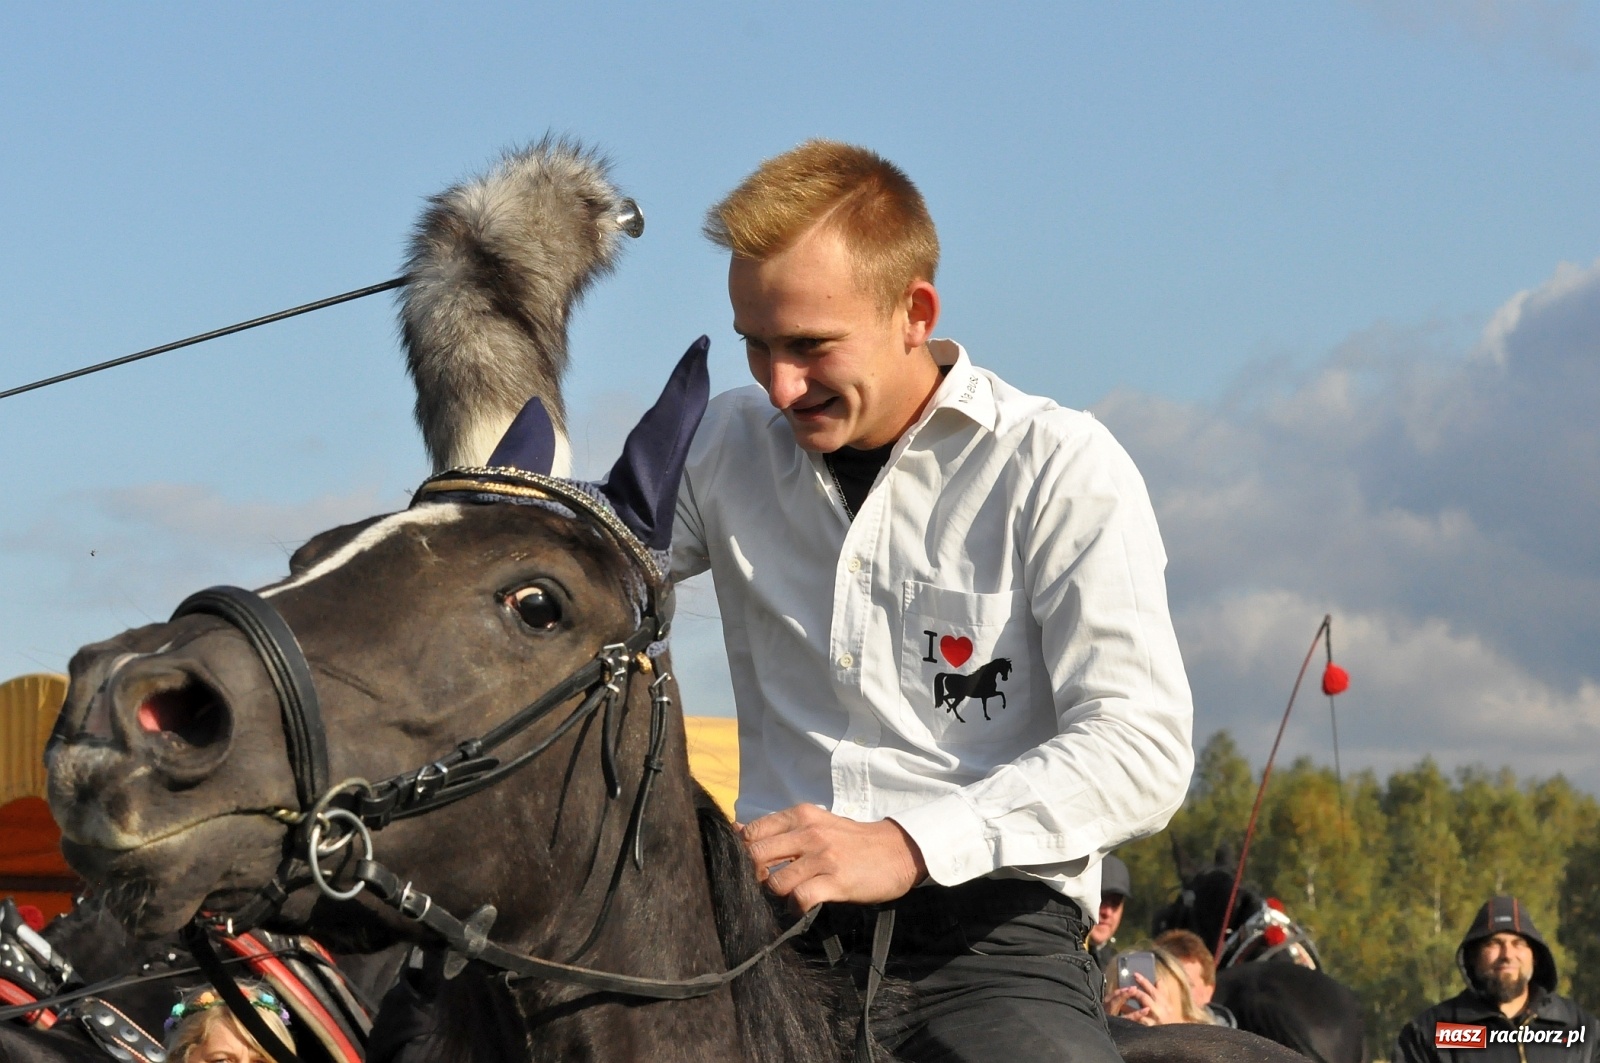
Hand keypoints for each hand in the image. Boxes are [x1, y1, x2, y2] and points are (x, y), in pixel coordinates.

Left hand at [740, 804, 926, 909]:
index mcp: (800, 815)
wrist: (896, 851)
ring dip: (776, 895)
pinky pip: (800, 898)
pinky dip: (795, 908)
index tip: (754, 866)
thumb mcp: (816, 823)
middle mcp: (808, 832)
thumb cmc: (851, 840)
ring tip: (788, 896)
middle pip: (756, 856)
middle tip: (766, 885)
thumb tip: (738, 831)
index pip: (752, 831)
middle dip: (753, 876)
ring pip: (775, 881)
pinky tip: (801, 908)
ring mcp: (822, 856)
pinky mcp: (835, 880)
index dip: (744, 853)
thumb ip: (781, 829)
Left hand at [1105, 974, 1176, 1025]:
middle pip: (1144, 998)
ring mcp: (1152, 1021)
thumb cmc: (1170, 1017)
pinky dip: (1129, 1017)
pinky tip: (1121, 1013)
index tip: (1135, 974)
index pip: (1153, 990)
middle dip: (1134, 992)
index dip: (1144, 982)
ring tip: (1119, 1000)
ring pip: (1138, 1012)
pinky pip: (1136, 1022)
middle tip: (1125, 987)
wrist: (1173, 1035)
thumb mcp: (1168, 1003)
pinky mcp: (1147, 1029)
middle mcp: (1158, 1011)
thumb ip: (1163, 991)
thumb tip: (1159, 979)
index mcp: (1164, 1002)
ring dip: (1128, 1005)